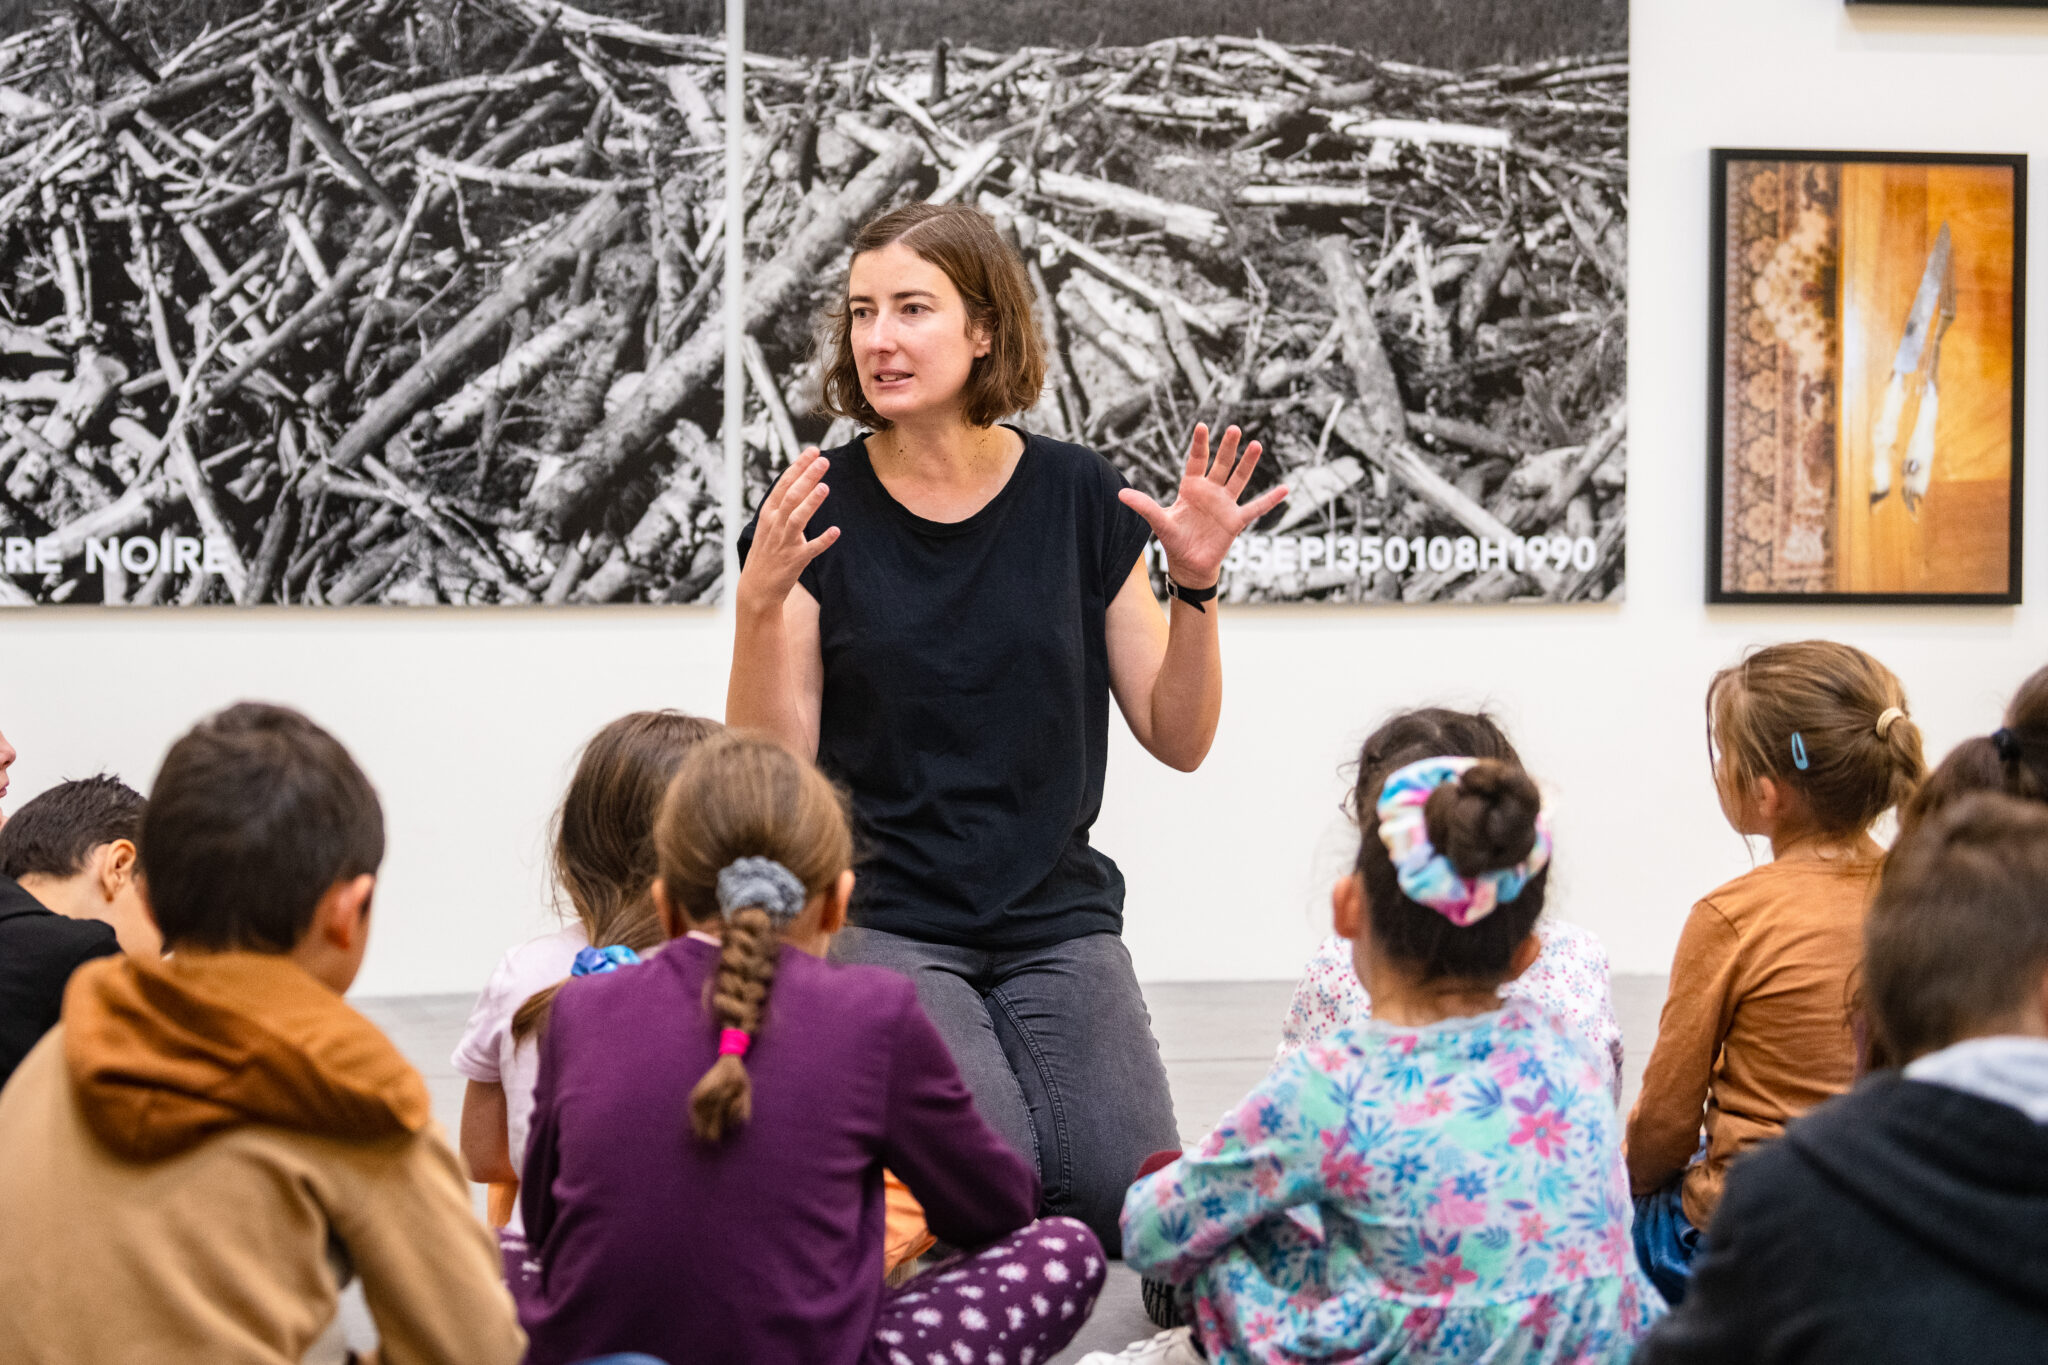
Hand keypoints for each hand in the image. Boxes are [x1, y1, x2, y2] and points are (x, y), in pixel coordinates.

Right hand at [737, 447, 838, 614]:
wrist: (757, 589)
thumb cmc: (766, 553)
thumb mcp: (768, 525)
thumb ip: (782, 505)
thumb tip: (800, 481)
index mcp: (768, 514)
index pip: (783, 484)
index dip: (798, 467)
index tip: (812, 451)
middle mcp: (775, 526)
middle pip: (791, 496)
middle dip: (807, 477)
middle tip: (824, 460)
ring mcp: (784, 543)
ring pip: (797, 518)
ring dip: (811, 503)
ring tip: (825, 487)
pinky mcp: (795, 561)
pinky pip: (811, 549)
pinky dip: (823, 540)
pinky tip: (836, 531)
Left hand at [1118, 423, 1287, 588]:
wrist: (1189, 564)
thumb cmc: (1174, 540)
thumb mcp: (1159, 521)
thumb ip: (1144, 506)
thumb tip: (1120, 495)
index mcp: (1191, 487)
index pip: (1196, 461)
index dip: (1199, 445)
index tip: (1201, 426)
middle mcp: (1210, 491)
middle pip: (1221, 465)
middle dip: (1228, 448)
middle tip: (1234, 428)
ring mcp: (1225, 504)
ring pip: (1239, 479)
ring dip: (1248, 463)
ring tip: (1256, 444)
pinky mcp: (1236, 521)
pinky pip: (1256, 508)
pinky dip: (1270, 499)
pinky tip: (1284, 488)